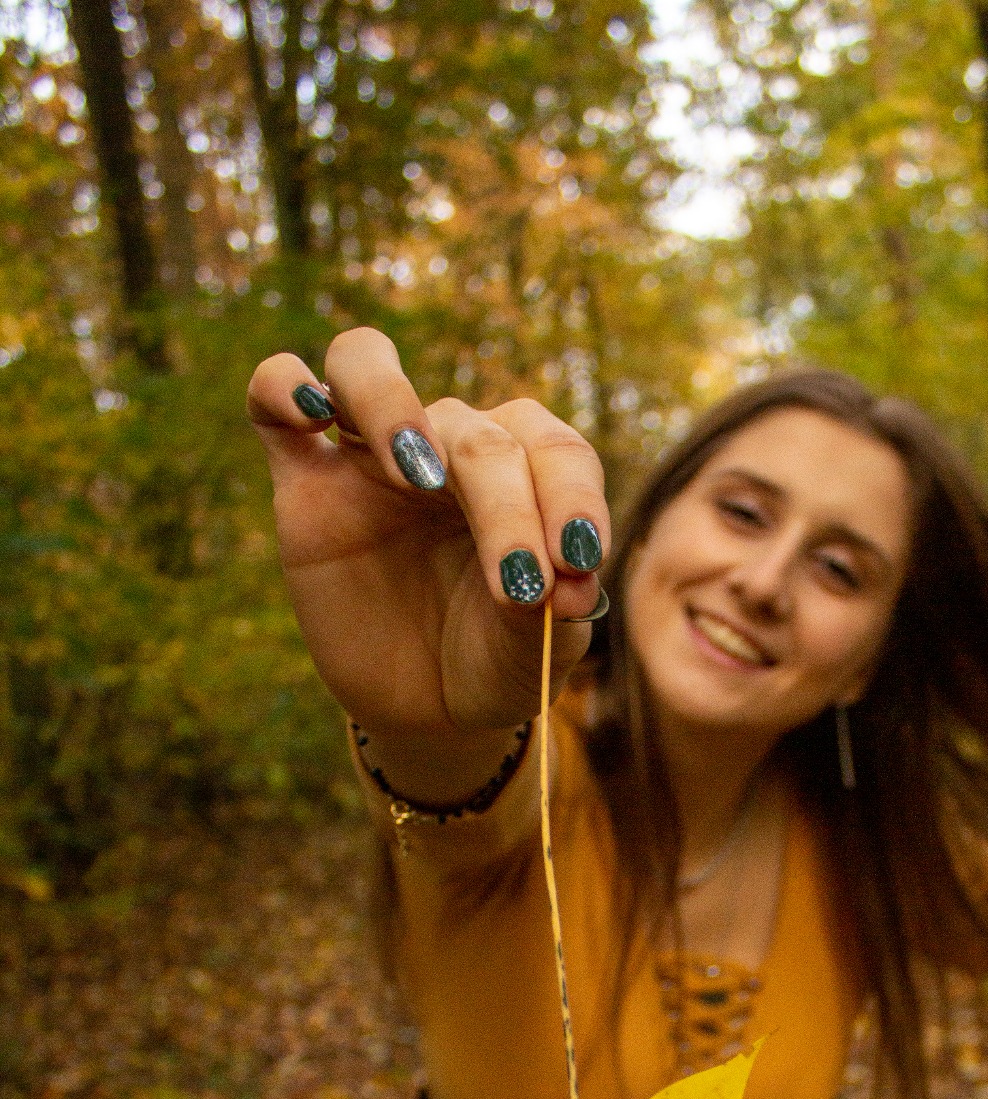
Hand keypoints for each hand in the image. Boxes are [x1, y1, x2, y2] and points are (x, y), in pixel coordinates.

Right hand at [247, 329, 608, 751]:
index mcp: (526, 473)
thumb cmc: (496, 664)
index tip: (579, 559)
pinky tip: (309, 412)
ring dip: (393, 405)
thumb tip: (575, 583)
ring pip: (366, 365)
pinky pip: (274, 396)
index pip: (553, 451)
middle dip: (507, 507)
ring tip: (415, 471)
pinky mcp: (306, 483)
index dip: (572, 496)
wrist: (429, 710)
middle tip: (521, 584)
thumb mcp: (536, 653)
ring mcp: (372, 456)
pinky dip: (284, 385)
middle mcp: (451, 448)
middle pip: (476, 433)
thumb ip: (556, 613)